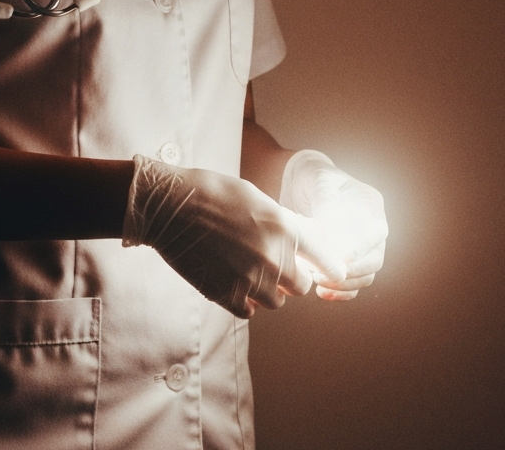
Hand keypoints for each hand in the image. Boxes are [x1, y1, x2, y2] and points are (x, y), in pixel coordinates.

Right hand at [125, 155, 348, 317]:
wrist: (172, 207)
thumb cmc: (213, 193)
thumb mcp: (258, 199)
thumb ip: (283, 223)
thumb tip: (300, 239)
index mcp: (286, 229)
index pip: (326, 258)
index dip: (329, 267)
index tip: (332, 273)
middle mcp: (274, 258)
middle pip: (300, 286)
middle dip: (292, 279)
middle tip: (276, 268)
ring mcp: (250, 280)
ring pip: (275, 301)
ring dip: (267, 291)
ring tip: (250, 274)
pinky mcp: (226, 294)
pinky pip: (248, 311)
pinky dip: (245, 302)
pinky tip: (234, 286)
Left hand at [280, 150, 387, 299]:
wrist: (298, 185)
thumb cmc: (311, 176)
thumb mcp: (317, 179)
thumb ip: (325, 198)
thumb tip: (329, 225)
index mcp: (370, 207)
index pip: (378, 232)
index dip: (364, 248)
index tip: (343, 258)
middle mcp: (369, 230)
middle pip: (375, 260)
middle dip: (353, 272)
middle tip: (324, 275)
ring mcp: (359, 248)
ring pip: (365, 276)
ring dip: (345, 284)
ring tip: (319, 282)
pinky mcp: (344, 261)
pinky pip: (350, 283)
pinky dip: (339, 291)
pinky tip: (321, 292)